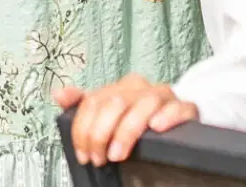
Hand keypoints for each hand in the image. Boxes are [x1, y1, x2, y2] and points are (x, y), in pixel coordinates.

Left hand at [53, 75, 198, 165]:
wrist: (175, 117)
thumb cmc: (137, 117)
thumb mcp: (108, 111)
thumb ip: (83, 104)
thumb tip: (59, 94)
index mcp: (119, 87)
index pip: (95, 100)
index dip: (84, 128)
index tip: (83, 153)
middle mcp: (140, 88)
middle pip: (116, 102)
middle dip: (102, 133)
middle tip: (99, 158)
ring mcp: (164, 96)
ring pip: (145, 104)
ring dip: (128, 130)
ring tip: (118, 153)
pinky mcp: (186, 107)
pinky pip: (179, 107)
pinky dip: (168, 116)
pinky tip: (157, 128)